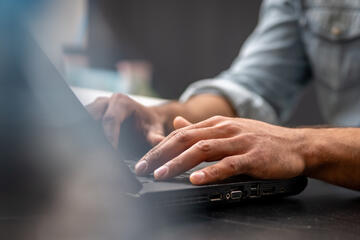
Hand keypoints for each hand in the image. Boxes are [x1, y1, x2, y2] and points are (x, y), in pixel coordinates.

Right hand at [86, 93, 165, 155]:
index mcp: (121, 102)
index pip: (110, 119)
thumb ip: (155, 136)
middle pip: (91, 116)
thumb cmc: (150, 125)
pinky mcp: (90, 115)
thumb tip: (159, 141)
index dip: (108, 136)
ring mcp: (95, 108)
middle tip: (92, 153)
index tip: (110, 151)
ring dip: (82, 134)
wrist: (147, 119)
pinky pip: (81, 123)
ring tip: (85, 152)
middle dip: (90, 134)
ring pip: (82, 118)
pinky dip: (81, 135)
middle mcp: (106, 102)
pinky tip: (83, 149)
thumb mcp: (155, 131)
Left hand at [135, 116, 305, 184]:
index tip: (143, 160)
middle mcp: (225, 129)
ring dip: (179, 163)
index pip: (182, 133)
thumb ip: (201, 128)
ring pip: (203, 150)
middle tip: (143, 167)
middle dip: (162, 154)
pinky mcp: (253, 157)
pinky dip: (210, 172)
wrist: (296, 145)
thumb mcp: (228, 129)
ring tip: (162, 174)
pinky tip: (195, 179)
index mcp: (217, 124)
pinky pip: (228, 164)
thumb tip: (177, 124)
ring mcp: (239, 142)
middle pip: (186, 139)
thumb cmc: (260, 139)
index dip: (160, 146)